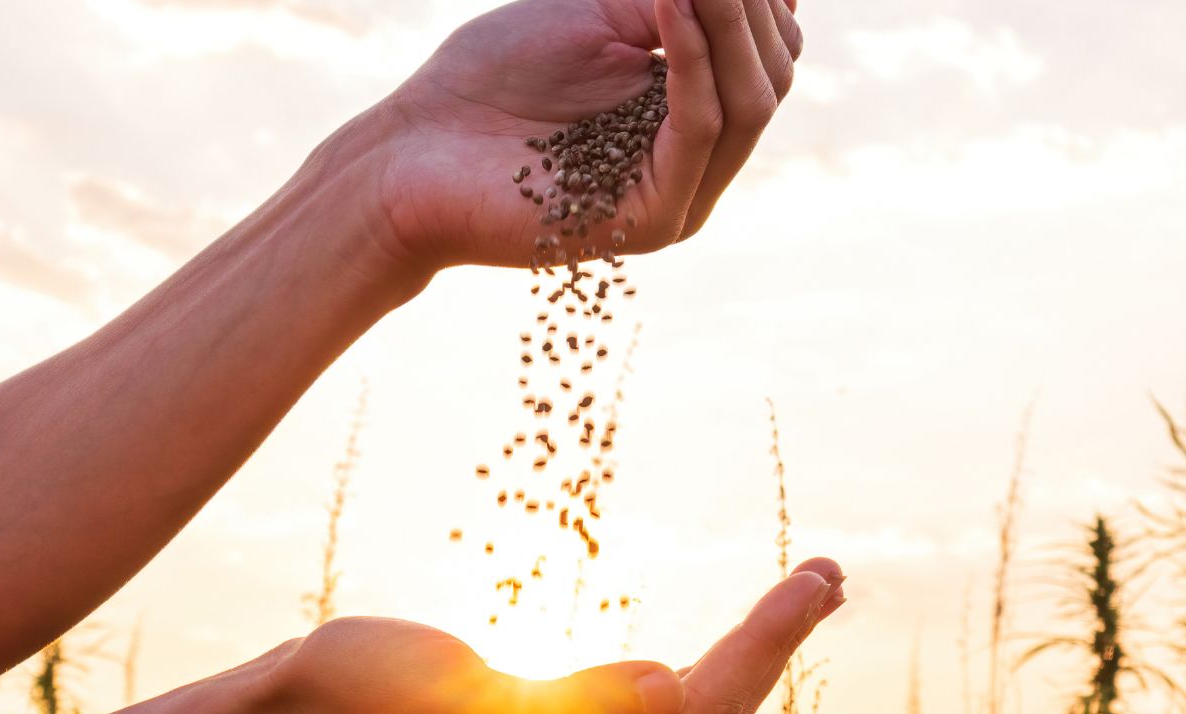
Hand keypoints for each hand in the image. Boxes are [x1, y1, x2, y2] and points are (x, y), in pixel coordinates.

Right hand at [248, 558, 843, 713]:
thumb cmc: (343, 703)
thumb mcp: (442, 695)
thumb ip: (562, 705)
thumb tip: (669, 687)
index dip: (763, 649)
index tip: (813, 583)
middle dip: (773, 648)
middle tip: (832, 571)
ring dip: (748, 655)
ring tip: (807, 592)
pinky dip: (699, 669)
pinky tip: (734, 639)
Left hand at [371, 0, 801, 269]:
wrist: (413, 152)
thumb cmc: (489, 79)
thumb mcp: (598, 13)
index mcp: (690, 118)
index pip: (767, 51)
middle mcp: (697, 165)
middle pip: (771, 76)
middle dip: (751, 4)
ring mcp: (679, 199)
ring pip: (748, 103)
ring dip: (732, 22)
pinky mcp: (649, 220)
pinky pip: (697, 130)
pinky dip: (692, 60)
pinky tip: (670, 4)